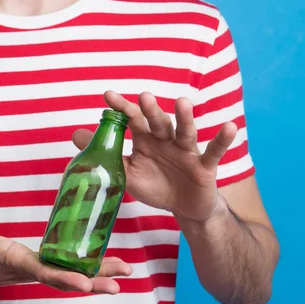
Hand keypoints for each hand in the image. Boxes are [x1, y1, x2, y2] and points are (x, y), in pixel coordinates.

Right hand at [0, 203, 131, 299]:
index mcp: (18, 263)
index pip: (45, 272)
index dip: (66, 278)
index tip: (86, 284)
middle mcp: (32, 270)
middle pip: (68, 278)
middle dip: (95, 280)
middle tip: (121, 281)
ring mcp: (36, 268)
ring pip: (71, 274)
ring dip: (98, 274)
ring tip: (124, 270)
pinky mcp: (38, 264)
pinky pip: (66, 267)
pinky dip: (86, 267)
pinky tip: (103, 261)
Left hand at [73, 91, 235, 222]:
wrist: (184, 208)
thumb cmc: (155, 185)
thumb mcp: (127, 173)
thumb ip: (105, 154)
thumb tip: (74, 135)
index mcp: (145, 140)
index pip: (132, 121)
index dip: (122, 109)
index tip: (108, 96)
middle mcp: (166, 140)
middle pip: (158, 123)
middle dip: (151, 111)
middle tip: (143, 98)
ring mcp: (187, 151)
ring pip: (186, 132)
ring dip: (185, 118)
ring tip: (183, 103)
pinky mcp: (205, 166)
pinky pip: (215, 151)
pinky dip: (223, 140)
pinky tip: (229, 127)